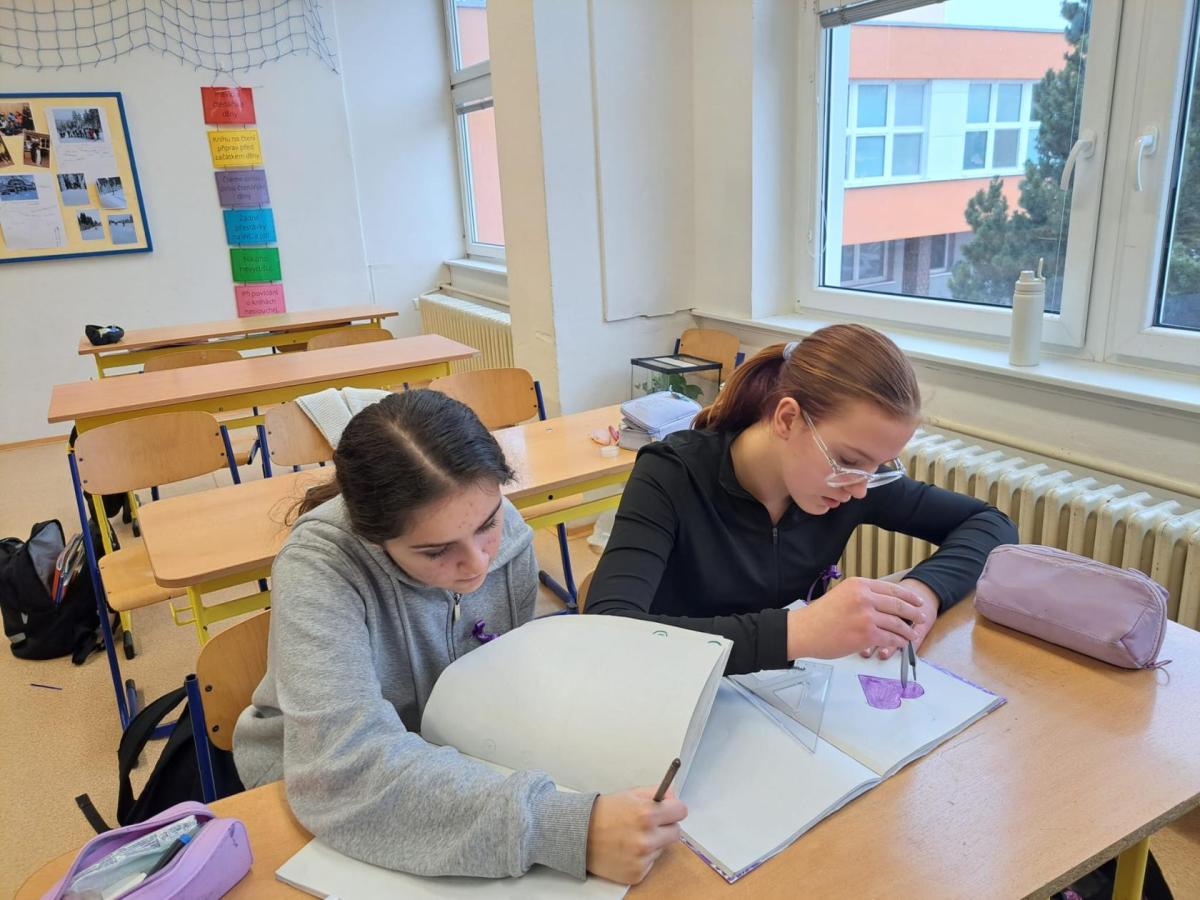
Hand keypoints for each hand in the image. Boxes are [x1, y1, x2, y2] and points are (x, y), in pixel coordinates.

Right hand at [586, 788, 686, 884]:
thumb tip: (673, 797)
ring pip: (663, 848)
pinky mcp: (637, 873)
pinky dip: (643, 857)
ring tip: (633, 837)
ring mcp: (642, 858)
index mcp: (647, 814)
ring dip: (654, 843)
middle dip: (666, 826)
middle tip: (650, 824)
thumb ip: (656, 793)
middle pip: (676, 832)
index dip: (674, 809)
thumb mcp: (630, 794)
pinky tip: (628, 850)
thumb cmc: (603, 813)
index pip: (681, 811)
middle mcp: (647, 838)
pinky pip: (651, 863)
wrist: (579, 835)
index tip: (669, 810)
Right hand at [786, 576, 925, 659]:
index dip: (908, 596)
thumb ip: (861, 596)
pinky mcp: (866, 634)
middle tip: (922, 617)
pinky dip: (898, 641)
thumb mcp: (841, 594)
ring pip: (896, 623)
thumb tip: (881, 603)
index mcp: (859, 585)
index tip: (917, 602)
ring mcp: (866, 616)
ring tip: (912, 634)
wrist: (804, 631)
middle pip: (898, 605)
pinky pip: (890, 638)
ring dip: (907, 630)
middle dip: (914, 612)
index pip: (891, 589)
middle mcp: (864, 597)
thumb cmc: (819, 616)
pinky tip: (901, 643)